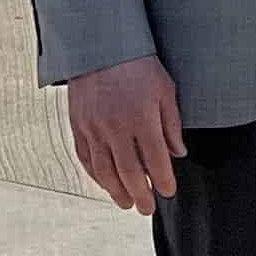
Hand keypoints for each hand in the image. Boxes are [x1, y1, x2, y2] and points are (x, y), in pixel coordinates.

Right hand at [68, 52, 184, 211]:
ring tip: (127, 203)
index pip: (155, 160)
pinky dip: (96, 176)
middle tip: (147, 208)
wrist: (100, 47)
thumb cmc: (138, 66)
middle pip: (129, 172)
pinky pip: (86, 159)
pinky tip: (106, 184)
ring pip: (104, 171)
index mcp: (141, 117)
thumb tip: (178, 153)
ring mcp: (93, 128)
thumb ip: (171, 123)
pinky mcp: (78, 126)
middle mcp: (115, 127)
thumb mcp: (165, 89)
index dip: (163, 180)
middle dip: (140, 194)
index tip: (169, 191)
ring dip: (116, 191)